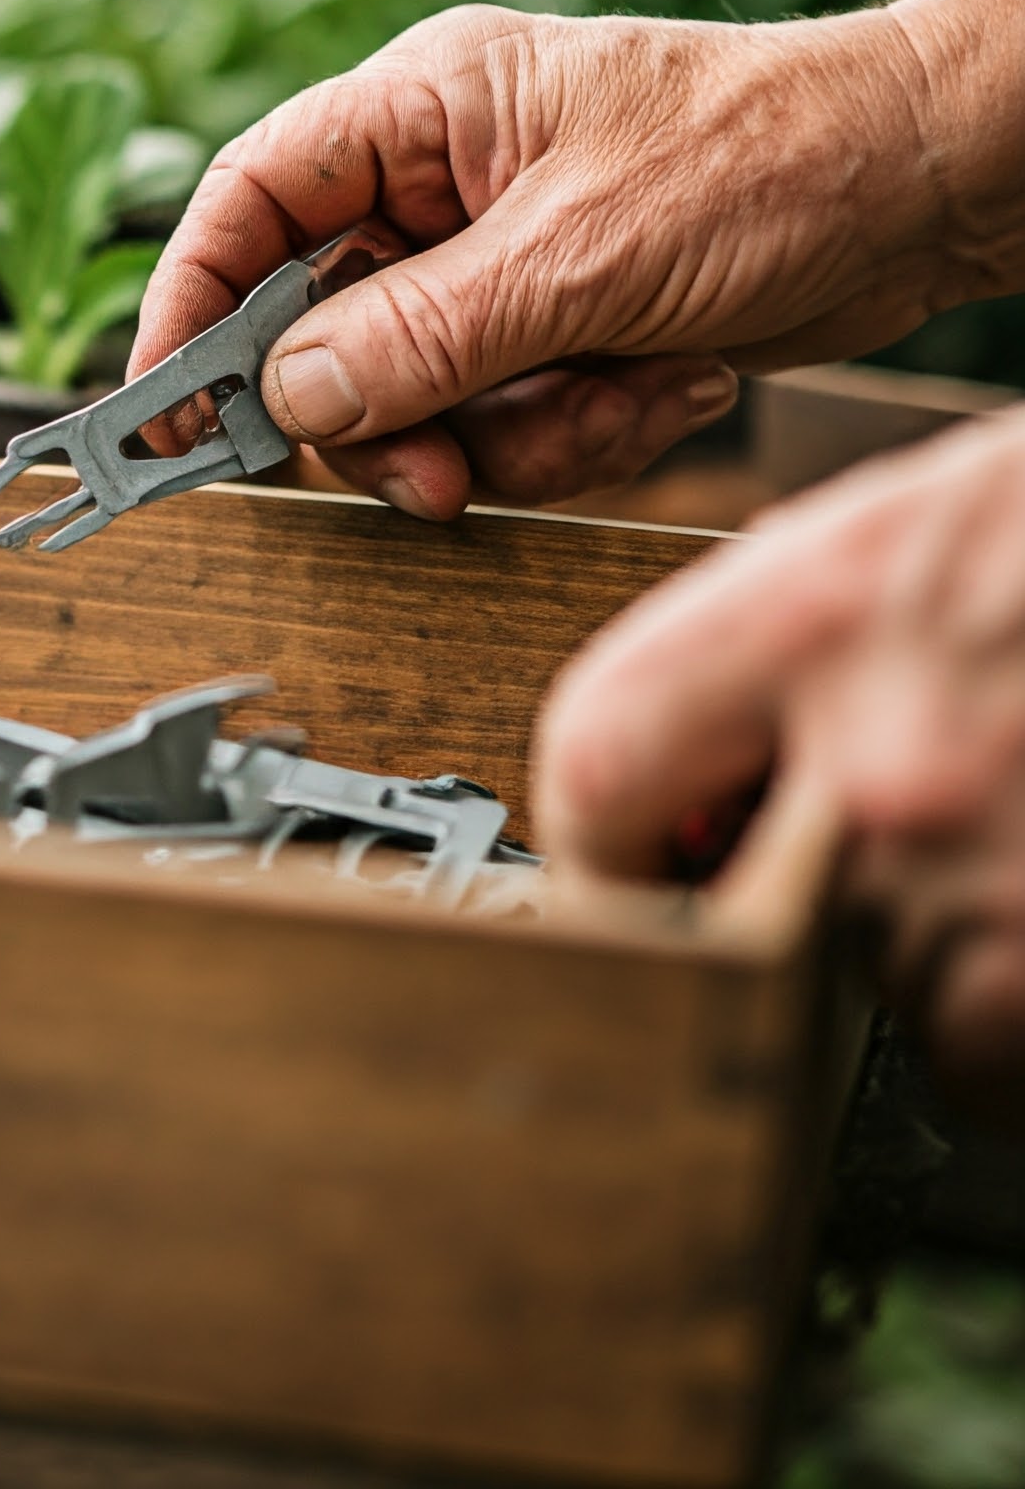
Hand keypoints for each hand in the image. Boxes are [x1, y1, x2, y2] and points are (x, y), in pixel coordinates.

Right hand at [132, 0, 1024, 515]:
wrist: (928, 186)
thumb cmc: (779, 151)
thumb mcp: (583, 254)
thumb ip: (421, 333)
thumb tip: (291, 399)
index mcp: (421, 113)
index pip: (248, 202)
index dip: (191, 304)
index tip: (167, 409)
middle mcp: (440, 189)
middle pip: (322, 333)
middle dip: (388, 417)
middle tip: (434, 467)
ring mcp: (496, 266)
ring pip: (415, 399)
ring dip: (506, 433)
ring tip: (607, 395)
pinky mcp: (552, 330)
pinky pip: (502, 424)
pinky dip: (575, 433)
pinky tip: (659, 383)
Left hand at [536, 410, 1024, 1128]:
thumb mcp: (935, 527)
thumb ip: (790, 640)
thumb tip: (696, 767)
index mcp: (827, 610)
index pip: (598, 761)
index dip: (605, 836)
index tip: (632, 869)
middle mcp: (891, 759)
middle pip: (749, 914)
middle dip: (798, 905)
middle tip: (889, 850)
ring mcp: (999, 887)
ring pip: (909, 1000)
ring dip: (960, 952)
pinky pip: (1002, 1056)